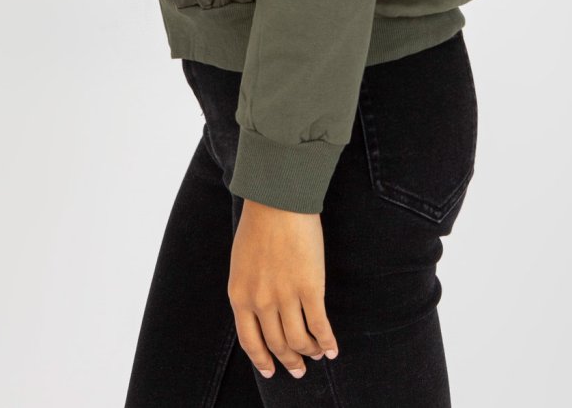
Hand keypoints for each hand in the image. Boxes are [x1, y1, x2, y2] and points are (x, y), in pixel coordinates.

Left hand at [227, 198, 339, 378]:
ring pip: (299, 340)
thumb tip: (258, 310)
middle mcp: (261, 302)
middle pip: (277, 345)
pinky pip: (320, 326)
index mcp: (240, 295)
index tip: (270, 371)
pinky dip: (327, 342)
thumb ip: (248, 288)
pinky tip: (332, 348)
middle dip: (289, 361)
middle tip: (298, 369)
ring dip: (309, 352)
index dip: (261, 360)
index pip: (249, 341)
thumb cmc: (259, 224)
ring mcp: (286, 297)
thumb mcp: (241, 262)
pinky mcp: (310, 289)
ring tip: (316, 355)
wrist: (278, 200)